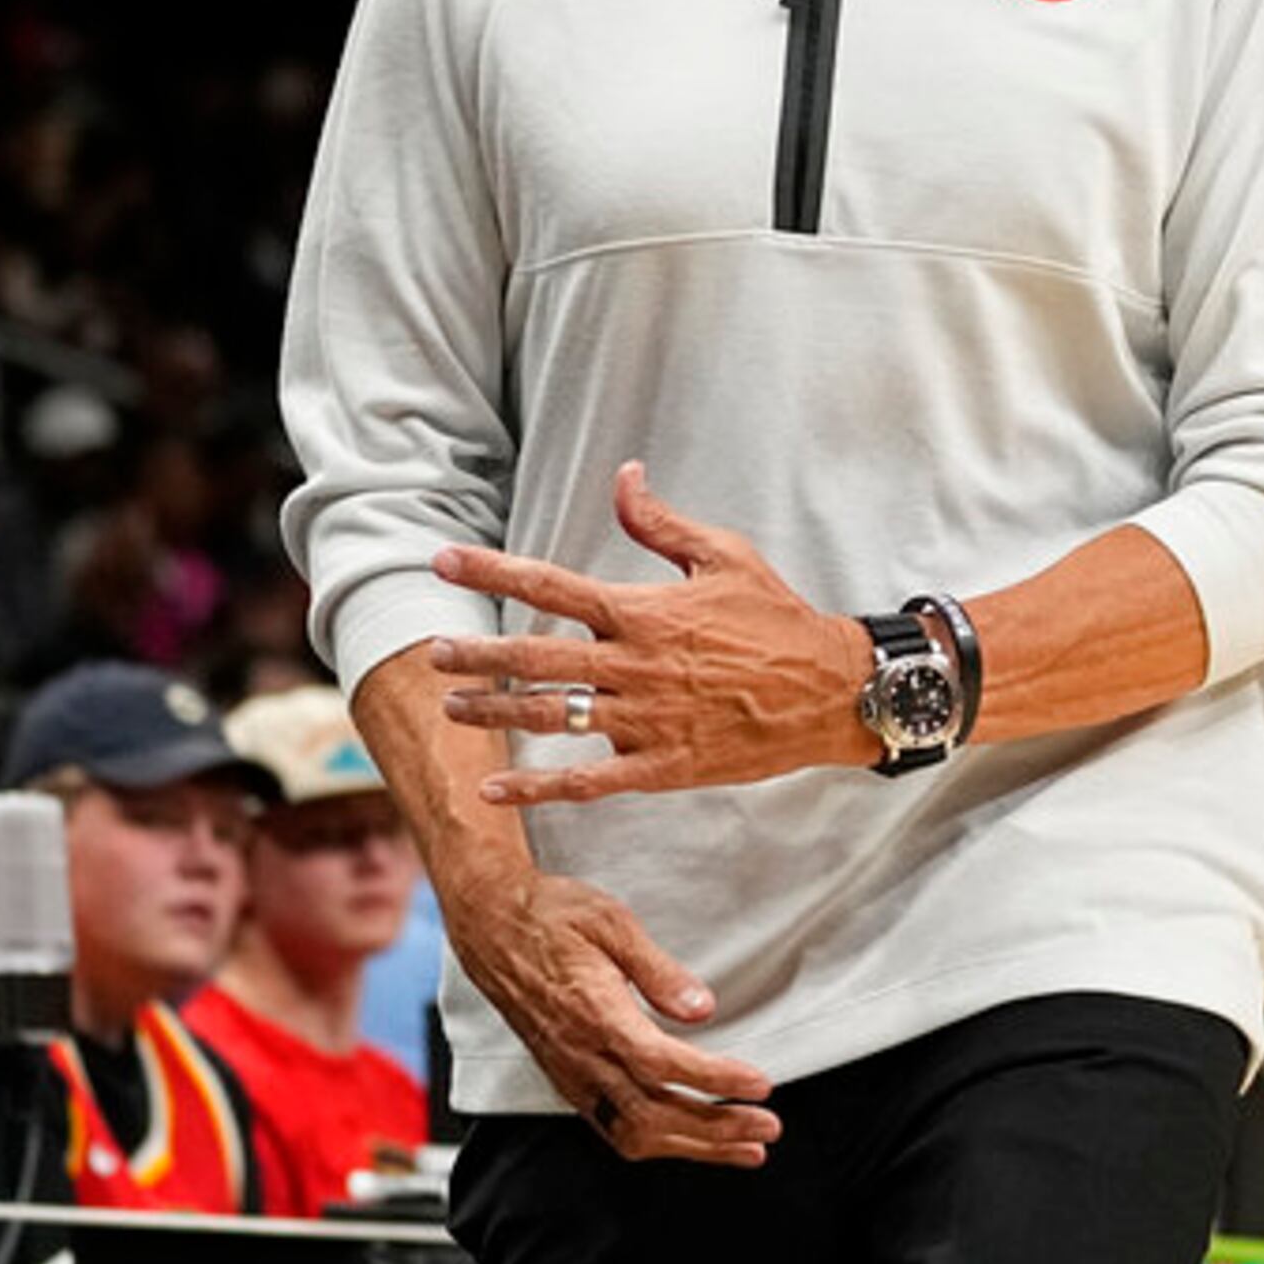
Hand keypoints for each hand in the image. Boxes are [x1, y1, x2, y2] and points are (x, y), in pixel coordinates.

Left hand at [427, 462, 873, 805]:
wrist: (830, 690)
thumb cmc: (777, 617)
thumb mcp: (723, 555)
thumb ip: (660, 523)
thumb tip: (623, 476)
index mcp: (643, 611)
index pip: (552, 584)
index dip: (493, 570)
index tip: (444, 559)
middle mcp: (635, 665)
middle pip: (537, 657)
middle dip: (478, 653)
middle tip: (433, 649)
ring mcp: (647, 719)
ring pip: (553, 716)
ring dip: (495, 710)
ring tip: (450, 705)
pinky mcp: (663, 766)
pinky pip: (589, 781)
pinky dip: (537, 788)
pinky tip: (494, 788)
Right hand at [444, 852, 778, 1166]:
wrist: (490, 925)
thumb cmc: (551, 916)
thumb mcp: (611, 922)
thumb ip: (658, 970)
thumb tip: (702, 1007)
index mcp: (593, 1013)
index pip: (662, 1064)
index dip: (715, 1080)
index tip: (759, 1084)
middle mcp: (580, 1054)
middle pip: (654, 1113)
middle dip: (717, 1128)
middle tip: (767, 1127)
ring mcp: (571, 1074)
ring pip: (634, 1133)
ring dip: (695, 1146)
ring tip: (745, 1146)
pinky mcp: (567, 1081)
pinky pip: (614, 1130)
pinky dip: (660, 1143)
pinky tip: (693, 1142)